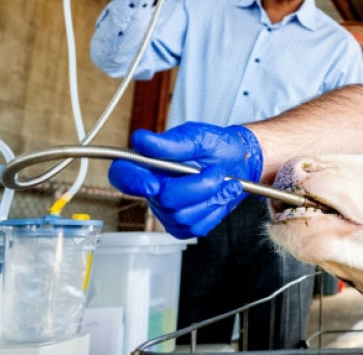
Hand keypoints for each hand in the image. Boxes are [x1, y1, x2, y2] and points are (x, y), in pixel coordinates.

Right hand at [108, 122, 262, 237]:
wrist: (240, 162)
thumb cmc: (216, 146)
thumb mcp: (198, 137)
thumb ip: (172, 142)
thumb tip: (141, 141)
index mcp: (149, 162)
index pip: (122, 174)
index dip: (132, 182)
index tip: (153, 185)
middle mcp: (152, 188)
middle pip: (164, 199)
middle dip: (199, 186)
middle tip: (218, 171)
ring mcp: (166, 210)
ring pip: (182, 215)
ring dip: (212, 197)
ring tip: (224, 180)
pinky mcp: (182, 226)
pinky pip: (195, 226)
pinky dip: (215, 210)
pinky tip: (220, 195)